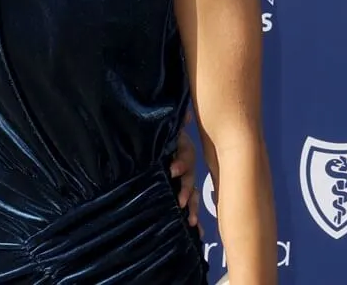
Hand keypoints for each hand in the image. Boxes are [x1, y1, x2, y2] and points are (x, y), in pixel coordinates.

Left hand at [169, 111, 200, 230]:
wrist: (149, 137)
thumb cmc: (158, 133)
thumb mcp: (166, 129)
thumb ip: (175, 124)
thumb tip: (187, 115)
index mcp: (180, 148)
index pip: (185, 156)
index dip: (181, 163)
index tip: (172, 171)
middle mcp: (185, 164)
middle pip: (190, 178)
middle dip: (187, 190)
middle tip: (181, 201)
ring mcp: (184, 178)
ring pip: (192, 192)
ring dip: (192, 206)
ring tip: (191, 220)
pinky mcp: (180, 190)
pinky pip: (189, 203)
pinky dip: (193, 215)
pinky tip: (197, 231)